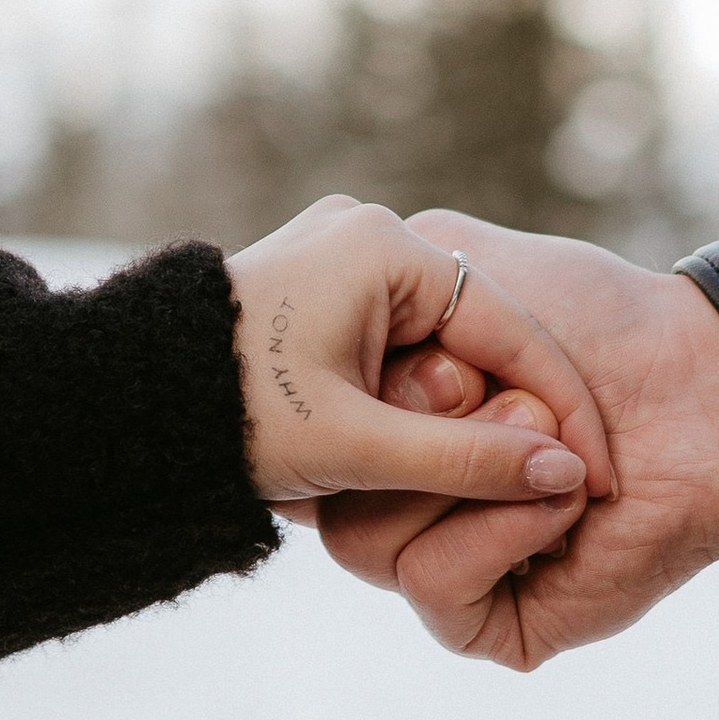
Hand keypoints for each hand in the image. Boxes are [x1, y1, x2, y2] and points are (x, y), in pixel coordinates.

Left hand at [227, 197, 614, 515]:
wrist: (125, 412)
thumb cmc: (234, 420)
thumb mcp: (359, 447)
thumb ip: (468, 461)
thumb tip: (564, 475)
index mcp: (384, 247)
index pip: (508, 330)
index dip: (558, 408)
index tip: (594, 473)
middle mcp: (367, 235)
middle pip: (475, 337)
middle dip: (504, 413)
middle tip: (541, 484)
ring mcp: (340, 258)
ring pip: (438, 348)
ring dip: (459, 414)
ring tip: (489, 478)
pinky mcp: (318, 291)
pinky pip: (397, 348)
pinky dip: (417, 401)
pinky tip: (432, 452)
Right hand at [317, 217, 718, 667]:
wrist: (704, 383)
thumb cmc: (599, 323)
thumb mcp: (467, 273)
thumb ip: (374, 296)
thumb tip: (298, 354)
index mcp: (387, 429)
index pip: (308, 442)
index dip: (354, 396)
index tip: (444, 359)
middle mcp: (403, 504)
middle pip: (324, 497)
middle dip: (419, 428)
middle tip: (500, 393)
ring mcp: (445, 566)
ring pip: (365, 546)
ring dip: (467, 474)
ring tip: (549, 443)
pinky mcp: (492, 621)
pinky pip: (434, 586)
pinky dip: (499, 529)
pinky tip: (568, 502)